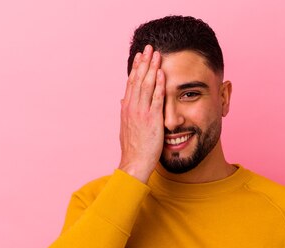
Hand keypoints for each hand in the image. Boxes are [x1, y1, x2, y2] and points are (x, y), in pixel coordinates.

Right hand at [118, 45, 164, 182]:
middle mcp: (132, 107)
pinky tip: (162, 73)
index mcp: (126, 108)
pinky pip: (156, 98)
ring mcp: (141, 112)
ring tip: (157, 54)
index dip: (136, 68)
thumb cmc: (133, 148)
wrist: (134, 162)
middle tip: (149, 48)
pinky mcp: (151, 119)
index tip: (140, 56)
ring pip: (146, 85)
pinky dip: (159, 85)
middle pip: (138, 79)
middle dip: (144, 62)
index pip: (131, 83)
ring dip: (152, 68)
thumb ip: (126, 112)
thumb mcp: (126, 127)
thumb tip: (122, 100)